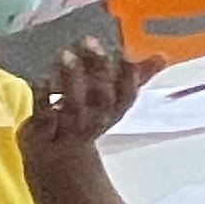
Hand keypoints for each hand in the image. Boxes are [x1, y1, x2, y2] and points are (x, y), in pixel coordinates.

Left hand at [24, 35, 161, 149]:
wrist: (61, 161)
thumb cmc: (88, 122)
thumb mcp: (112, 101)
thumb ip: (135, 77)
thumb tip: (162, 56)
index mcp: (113, 111)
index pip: (127, 96)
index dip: (128, 76)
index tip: (124, 53)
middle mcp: (95, 121)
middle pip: (101, 98)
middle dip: (97, 69)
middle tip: (90, 41)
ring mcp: (69, 128)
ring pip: (74, 106)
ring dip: (71, 79)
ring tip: (66, 55)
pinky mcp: (43, 132)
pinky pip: (45, 114)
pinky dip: (43, 96)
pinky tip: (42, 79)